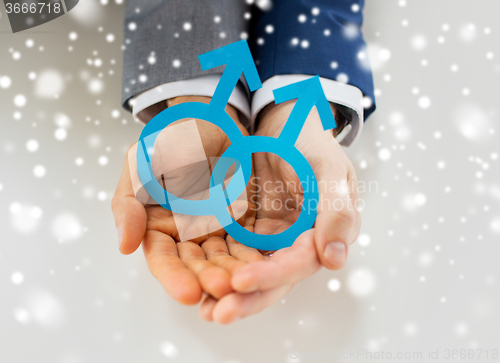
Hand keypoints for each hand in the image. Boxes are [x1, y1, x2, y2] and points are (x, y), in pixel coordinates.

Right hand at [111, 96, 263, 304]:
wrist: (207, 122)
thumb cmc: (169, 142)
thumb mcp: (139, 167)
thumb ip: (129, 204)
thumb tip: (125, 245)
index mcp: (158, 228)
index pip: (164, 259)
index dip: (174, 277)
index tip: (189, 293)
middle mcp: (186, 236)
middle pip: (196, 265)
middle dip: (208, 279)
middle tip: (223, 289)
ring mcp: (215, 230)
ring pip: (224, 259)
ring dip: (233, 273)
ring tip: (244, 283)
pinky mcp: (241, 221)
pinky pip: (248, 243)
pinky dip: (254, 256)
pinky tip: (263, 267)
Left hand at [200, 100, 360, 322]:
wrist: (284, 126)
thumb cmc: (310, 143)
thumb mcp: (328, 168)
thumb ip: (336, 209)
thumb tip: (334, 259)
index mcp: (323, 233)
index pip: (299, 262)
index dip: (271, 275)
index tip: (241, 281)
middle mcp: (298, 244)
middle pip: (274, 279)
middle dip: (247, 297)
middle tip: (217, 312)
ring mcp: (272, 240)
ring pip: (252, 272)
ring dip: (229, 293)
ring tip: (203, 309)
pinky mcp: (249, 232)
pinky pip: (233, 254)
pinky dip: (218, 269)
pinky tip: (198, 283)